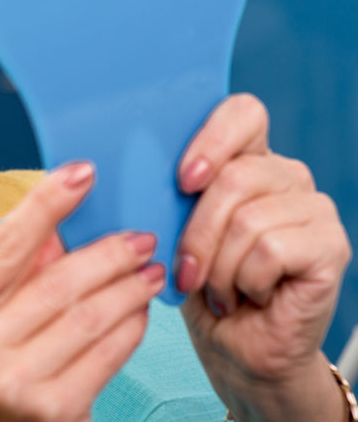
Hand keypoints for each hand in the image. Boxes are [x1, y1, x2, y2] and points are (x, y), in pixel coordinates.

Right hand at [0, 162, 164, 420]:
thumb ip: (6, 281)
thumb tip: (61, 228)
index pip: (3, 247)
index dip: (46, 203)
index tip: (82, 172)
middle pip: (56, 281)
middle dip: (106, 252)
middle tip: (139, 236)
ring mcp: (12, 384)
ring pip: (88, 315)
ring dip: (128, 287)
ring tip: (148, 271)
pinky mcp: (53, 412)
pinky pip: (105, 354)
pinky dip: (129, 327)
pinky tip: (139, 313)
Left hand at [176, 93, 351, 420]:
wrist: (235, 350)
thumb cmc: (200, 286)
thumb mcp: (173, 229)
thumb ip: (169, 192)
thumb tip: (132, 168)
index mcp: (247, 159)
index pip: (243, 113)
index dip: (212, 138)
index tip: (182, 180)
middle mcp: (287, 176)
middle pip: (235, 175)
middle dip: (197, 232)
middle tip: (188, 271)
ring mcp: (314, 208)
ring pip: (248, 217)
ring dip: (219, 266)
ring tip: (220, 289)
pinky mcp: (331, 246)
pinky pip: (272, 248)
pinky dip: (246, 280)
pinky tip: (251, 296)